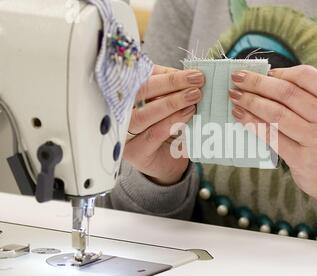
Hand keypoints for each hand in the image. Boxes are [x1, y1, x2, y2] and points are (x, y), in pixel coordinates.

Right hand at [124, 65, 204, 185]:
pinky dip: (172, 121)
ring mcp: (124, 134)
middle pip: (138, 92)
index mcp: (126, 95)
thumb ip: (172, 90)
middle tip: (196, 80)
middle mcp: (119, 113)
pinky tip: (188, 113)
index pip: (141, 78)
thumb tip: (190, 74)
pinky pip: (153, 133)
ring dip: (172, 103)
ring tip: (194, 96)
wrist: (169, 161)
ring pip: (143, 115)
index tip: (191, 71)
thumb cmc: (170, 129)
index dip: (165, 73)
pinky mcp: (133, 152)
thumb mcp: (169, 104)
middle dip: (170, 83)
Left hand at [229, 65, 316, 216]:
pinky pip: (272, 137)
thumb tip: (268, 79)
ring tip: (235, 97)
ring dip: (251, 102)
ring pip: (276, 113)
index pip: (306, 76)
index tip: (261, 72)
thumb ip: (310, 97)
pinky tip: (241, 118)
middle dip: (257, 83)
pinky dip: (253, 124)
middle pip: (287, 92)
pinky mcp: (303, 159)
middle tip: (238, 79)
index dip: (279, 72)